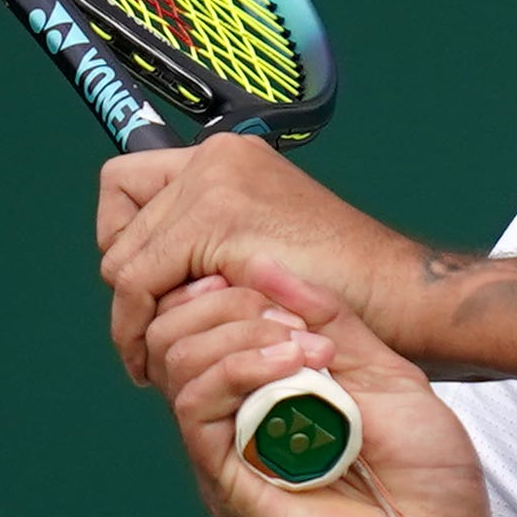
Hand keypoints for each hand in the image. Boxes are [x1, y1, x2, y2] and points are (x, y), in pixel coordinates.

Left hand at [98, 135, 403, 386]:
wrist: (398, 295)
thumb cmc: (348, 289)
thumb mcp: (264, 253)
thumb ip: (210, 247)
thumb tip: (142, 280)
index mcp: (230, 159)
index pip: (130, 187)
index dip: (128, 244)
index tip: (148, 289)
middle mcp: (217, 157)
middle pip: (118, 222)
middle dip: (128, 284)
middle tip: (149, 329)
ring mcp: (215, 181)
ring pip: (121, 256)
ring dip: (132, 312)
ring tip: (154, 353)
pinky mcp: (215, 218)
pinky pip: (138, 281)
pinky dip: (135, 326)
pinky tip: (151, 358)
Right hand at [141, 270, 505, 516]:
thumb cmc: (430, 479)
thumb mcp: (386, 373)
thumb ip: (327, 319)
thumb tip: (262, 263)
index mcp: (268, 397)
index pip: (202, 322)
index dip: (228, 287)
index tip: (283, 285)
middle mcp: (237, 426)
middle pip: (174, 335)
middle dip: (228, 302)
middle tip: (296, 319)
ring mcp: (228, 458)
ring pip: (177, 364)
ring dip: (239, 330)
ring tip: (307, 344)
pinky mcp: (231, 489)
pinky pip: (197, 411)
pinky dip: (240, 369)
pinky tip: (300, 362)